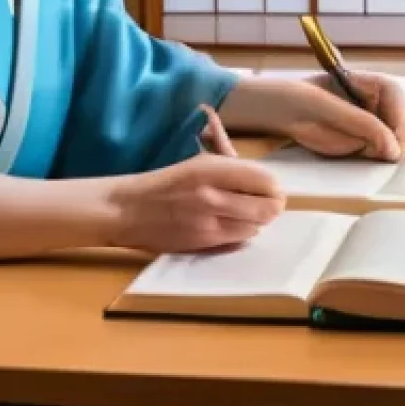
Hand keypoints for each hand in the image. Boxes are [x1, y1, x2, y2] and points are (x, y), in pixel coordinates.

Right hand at [106, 153, 284, 253]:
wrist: (131, 210)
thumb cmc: (168, 182)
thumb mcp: (200, 162)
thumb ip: (232, 166)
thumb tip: (266, 176)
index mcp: (212, 168)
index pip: (263, 179)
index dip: (273, 185)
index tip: (272, 186)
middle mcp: (212, 195)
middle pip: (267, 206)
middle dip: (273, 205)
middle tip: (270, 202)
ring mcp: (208, 222)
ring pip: (257, 226)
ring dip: (258, 220)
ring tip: (248, 212)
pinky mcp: (203, 243)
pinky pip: (239, 239)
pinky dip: (243, 232)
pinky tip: (233, 224)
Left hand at [219, 73, 404, 161]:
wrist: (264, 112)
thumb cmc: (288, 98)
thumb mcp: (323, 107)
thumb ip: (359, 124)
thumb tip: (392, 147)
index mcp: (360, 80)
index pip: (393, 93)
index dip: (400, 115)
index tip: (399, 140)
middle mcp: (367, 100)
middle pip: (398, 116)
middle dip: (402, 137)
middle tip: (400, 159)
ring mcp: (363, 121)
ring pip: (392, 135)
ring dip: (395, 150)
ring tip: (394, 165)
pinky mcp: (355, 142)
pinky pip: (376, 150)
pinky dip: (382, 160)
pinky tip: (386, 166)